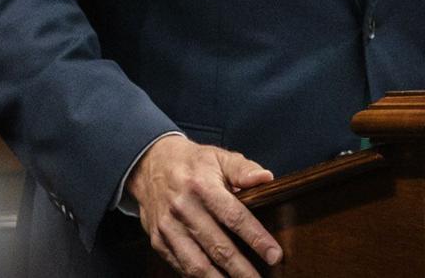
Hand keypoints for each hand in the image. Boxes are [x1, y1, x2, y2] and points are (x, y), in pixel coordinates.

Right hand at [128, 135, 280, 276]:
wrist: (149, 164)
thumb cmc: (192, 163)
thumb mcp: (218, 157)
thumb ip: (243, 169)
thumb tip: (267, 178)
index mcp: (202, 185)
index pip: (234, 216)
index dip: (256, 238)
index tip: (275, 255)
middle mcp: (183, 208)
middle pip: (218, 247)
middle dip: (242, 270)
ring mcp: (168, 227)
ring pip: (197, 264)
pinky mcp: (158, 241)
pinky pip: (181, 266)